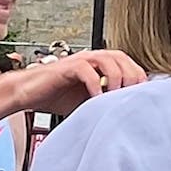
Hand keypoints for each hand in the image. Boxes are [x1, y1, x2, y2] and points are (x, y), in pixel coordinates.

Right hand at [15, 49, 147, 117]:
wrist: (28, 94)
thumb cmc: (56, 97)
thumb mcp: (88, 102)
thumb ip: (105, 101)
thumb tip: (126, 113)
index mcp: (98, 65)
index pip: (126, 63)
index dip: (137, 76)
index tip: (141, 95)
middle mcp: (90, 59)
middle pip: (120, 57)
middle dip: (130, 75)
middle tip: (130, 96)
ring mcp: (78, 61)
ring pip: (106, 59)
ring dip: (115, 77)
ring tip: (114, 96)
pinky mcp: (66, 67)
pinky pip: (85, 69)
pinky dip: (94, 83)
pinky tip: (95, 98)